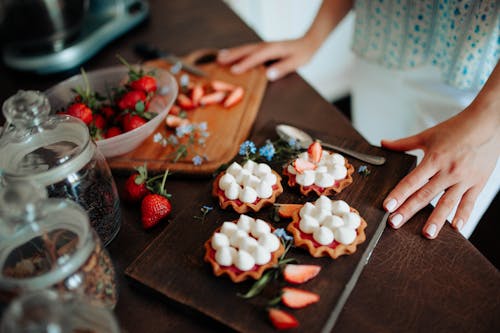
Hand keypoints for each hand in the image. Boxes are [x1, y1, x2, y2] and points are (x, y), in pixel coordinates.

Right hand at [217, 38, 316, 80]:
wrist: (307, 42)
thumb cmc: (302, 54)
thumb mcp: (296, 62)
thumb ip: (283, 68)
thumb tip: (269, 75)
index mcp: (273, 50)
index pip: (256, 57)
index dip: (245, 63)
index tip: (233, 70)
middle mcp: (266, 46)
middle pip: (246, 50)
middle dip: (232, 55)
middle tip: (219, 61)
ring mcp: (263, 46)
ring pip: (245, 49)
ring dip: (232, 53)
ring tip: (219, 58)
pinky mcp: (262, 48)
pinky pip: (247, 50)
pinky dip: (236, 52)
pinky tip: (228, 54)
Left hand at [381, 108, 499, 238]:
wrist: (489, 122)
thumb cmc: (457, 128)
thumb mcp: (428, 135)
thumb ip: (404, 143)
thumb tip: (383, 143)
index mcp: (434, 159)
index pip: (412, 181)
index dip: (398, 194)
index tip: (387, 207)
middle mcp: (448, 171)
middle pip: (425, 195)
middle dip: (409, 211)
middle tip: (395, 224)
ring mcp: (464, 178)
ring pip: (447, 203)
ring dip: (436, 220)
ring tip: (427, 234)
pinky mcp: (478, 182)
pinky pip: (469, 202)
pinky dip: (463, 216)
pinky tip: (455, 228)